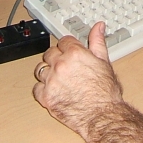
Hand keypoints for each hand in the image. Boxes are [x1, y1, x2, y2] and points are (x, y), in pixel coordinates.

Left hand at [32, 21, 123, 140]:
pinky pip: (36, 88)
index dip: (68, 46)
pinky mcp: (46, 97)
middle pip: (49, 53)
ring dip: (47, 72)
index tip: (69, 51)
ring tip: (58, 78)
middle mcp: (61, 64)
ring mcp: (52, 81)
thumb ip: (97, 42)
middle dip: (56, 58)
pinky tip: (53, 91)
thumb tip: (98, 27)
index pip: (63, 41)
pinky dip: (43, 89)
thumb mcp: (104, 62)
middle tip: (65, 67)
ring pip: (40, 69)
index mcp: (75, 53)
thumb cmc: (106, 92)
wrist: (102, 115)